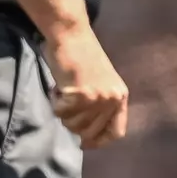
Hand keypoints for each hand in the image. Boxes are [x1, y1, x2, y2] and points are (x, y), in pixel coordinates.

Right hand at [43, 24, 128, 149]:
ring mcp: (98, 98)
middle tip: (67, 103)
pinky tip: (59, 86)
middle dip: (73, 122)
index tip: (84, 143)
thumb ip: (100, 106)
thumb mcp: (101, 83)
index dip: (98, 141)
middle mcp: (113, 99)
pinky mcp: (81, 95)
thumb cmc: (82, 56)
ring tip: (65, 90)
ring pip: (73, 125)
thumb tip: (87, 137)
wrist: (72, 34)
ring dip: (63, 111)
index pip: (116, 132)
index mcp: (121, 96)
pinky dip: (55, 102)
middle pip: (88, 132)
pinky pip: (61, 113)